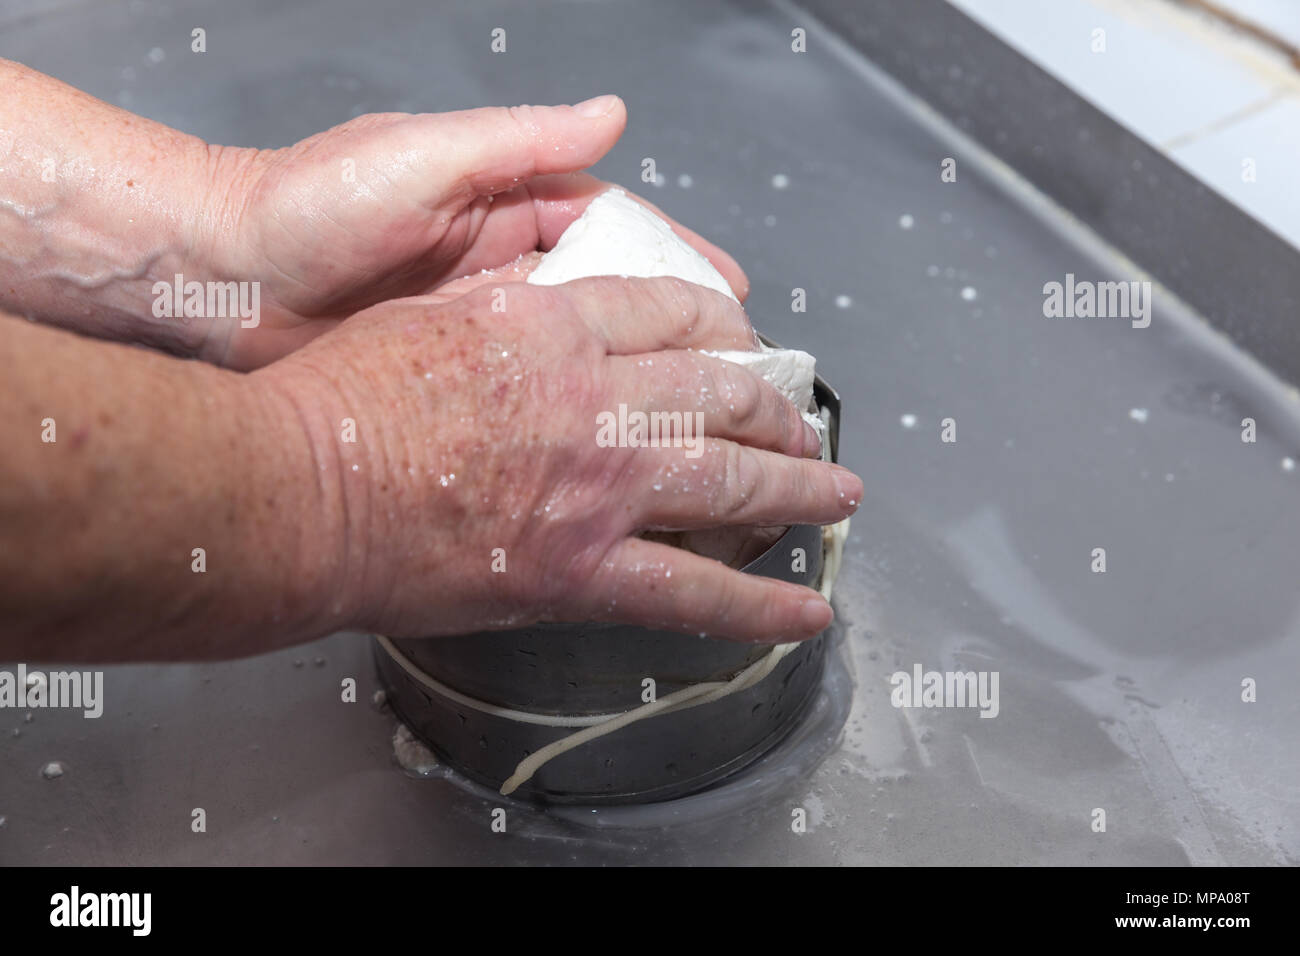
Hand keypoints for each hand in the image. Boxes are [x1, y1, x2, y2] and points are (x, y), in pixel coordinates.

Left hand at [207, 97, 747, 368]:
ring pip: (574, 352)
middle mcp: (498, 263)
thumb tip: (611, 115)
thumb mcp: (422, 158)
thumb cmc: (302, 204)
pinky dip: (566, 410)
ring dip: (629, 379)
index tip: (735, 295)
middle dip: (674, 331)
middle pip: (610, 296)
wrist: (213, 282)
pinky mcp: (445, 375)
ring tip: (690, 416)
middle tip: (732, 373)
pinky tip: (605, 440)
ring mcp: (475, 325)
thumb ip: (519, 141)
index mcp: (503, 203)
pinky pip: (523, 392)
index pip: (616, 229)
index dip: (680, 261)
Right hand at [255, 275, 859, 643]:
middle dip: (777, 412)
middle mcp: (597, 397)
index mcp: (555, 325)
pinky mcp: (583, 568)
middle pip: (724, 392)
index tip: (745, 347)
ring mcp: (601, 484)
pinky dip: (760, 609)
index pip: (675, 314)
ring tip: (835, 497)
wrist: (297, 489)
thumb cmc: (337, 402)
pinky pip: (696, 592)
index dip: (726, 330)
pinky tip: (804, 614)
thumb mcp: (432, 315)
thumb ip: (507, 311)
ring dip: (799, 489)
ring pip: (735, 481)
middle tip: (803, 427)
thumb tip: (549, 311)